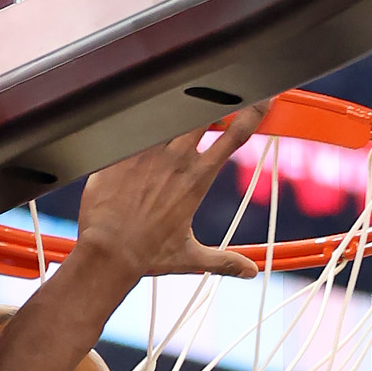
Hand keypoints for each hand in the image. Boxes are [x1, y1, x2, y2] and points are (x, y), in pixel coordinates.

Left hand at [76, 106, 268, 283]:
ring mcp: (147, 150)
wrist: (108, 253)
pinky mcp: (122, 150)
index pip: (235, 137)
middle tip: (214, 100)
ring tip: (175, 108)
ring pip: (169, 111)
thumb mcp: (190, 257)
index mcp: (197, 179)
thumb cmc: (147, 256)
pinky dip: (140, 119)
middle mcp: (175, 158)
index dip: (253, 113)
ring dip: (176, 108)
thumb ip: (222, 260)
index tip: (263, 99)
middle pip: (204, 110)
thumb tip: (249, 271)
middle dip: (213, 100)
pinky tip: (138, 119)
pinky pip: (134, 122)